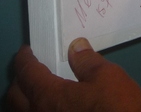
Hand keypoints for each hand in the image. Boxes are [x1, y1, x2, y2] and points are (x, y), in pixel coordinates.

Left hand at [4, 38, 140, 111]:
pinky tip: (48, 108)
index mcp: (48, 95)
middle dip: (20, 79)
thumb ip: (88, 61)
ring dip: (22, 99)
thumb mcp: (107, 76)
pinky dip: (32, 110)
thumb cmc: (114, 106)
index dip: (25, 58)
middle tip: (31, 69)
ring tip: (36, 90)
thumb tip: (76, 46)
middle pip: (15, 96)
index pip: (28, 73)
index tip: (27, 51)